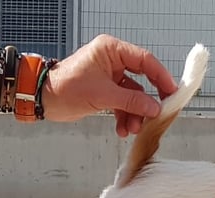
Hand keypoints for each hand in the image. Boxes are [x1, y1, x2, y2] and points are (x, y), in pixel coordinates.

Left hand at [41, 34, 177, 136]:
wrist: (42, 100)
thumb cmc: (64, 88)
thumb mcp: (103, 95)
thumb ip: (132, 101)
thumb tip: (154, 107)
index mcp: (111, 50)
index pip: (145, 60)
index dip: (161, 77)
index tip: (171, 92)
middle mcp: (113, 61)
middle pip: (143, 80)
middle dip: (147, 102)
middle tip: (158, 113)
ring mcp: (110, 77)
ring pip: (134, 96)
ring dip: (135, 114)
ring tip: (133, 128)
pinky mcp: (107, 91)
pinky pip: (124, 104)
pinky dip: (125, 117)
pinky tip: (123, 129)